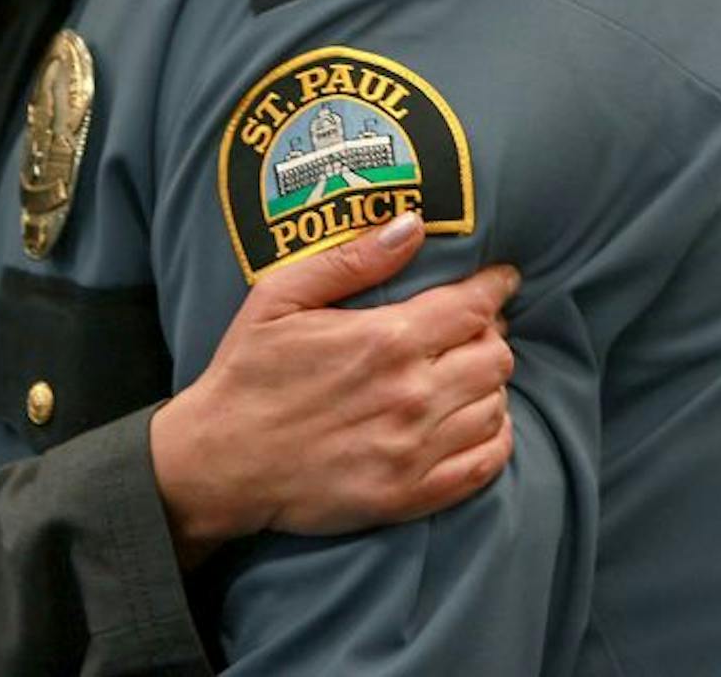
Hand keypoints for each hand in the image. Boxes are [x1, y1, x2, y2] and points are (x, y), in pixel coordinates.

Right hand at [148, 212, 518, 566]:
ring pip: (496, 406)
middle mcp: (411, 395)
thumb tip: (414, 225)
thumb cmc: (246, 373)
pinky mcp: (411, 495)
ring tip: (467, 372)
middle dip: (491, 334)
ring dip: (490, 383)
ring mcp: (414, 451)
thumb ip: (352, 260)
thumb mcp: (281, 297)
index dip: (495, 287)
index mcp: (385, 340)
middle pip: (496, 356)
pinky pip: (486, 463)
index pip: (474, 307)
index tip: (500, 280)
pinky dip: (494, 436)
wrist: (220, 464)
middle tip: (472, 328)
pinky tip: (475, 420)